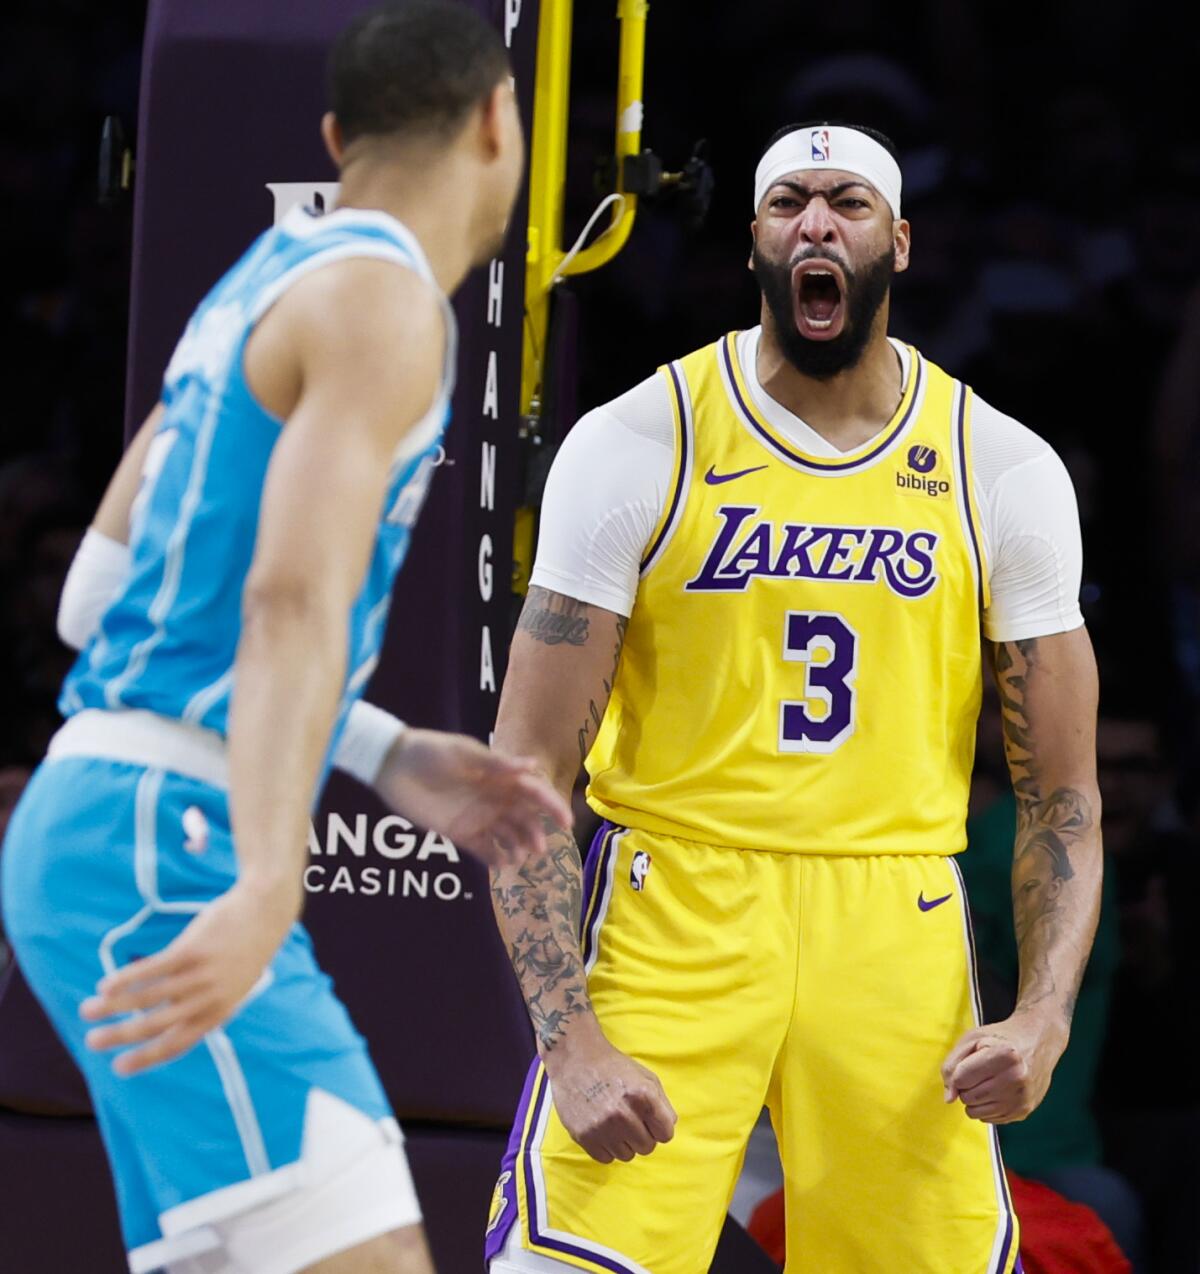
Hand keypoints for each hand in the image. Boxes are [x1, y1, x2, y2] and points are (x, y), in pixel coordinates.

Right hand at [80, 879, 298, 1075]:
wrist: (265, 912)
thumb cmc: (245, 950)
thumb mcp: (233, 986)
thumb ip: (204, 1005)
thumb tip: (166, 1020)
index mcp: (220, 1012)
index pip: (178, 1043)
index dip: (146, 1058)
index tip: (119, 1068)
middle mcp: (210, 998)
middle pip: (157, 1025)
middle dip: (121, 1037)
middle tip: (92, 1042)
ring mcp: (201, 974)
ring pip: (149, 998)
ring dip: (113, 1007)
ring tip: (87, 1010)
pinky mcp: (193, 949)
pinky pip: (152, 969)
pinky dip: (126, 979)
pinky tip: (105, 985)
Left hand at [374, 728, 571, 868]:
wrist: (392, 765)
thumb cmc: (430, 751)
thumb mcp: (463, 753)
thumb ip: (497, 764)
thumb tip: (533, 766)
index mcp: (499, 776)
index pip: (533, 792)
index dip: (551, 805)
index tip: (565, 822)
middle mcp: (493, 798)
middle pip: (524, 819)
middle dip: (535, 833)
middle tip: (539, 848)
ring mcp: (476, 816)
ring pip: (507, 836)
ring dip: (518, 847)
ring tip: (520, 858)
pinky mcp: (458, 832)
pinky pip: (481, 849)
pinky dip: (494, 858)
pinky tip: (501, 864)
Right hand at [544, 1019, 676, 1163]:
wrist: (575, 1059)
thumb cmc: (613, 1066)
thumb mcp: (645, 1076)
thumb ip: (662, 1103)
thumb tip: (669, 1126)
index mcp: (643, 1096)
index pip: (666, 1134)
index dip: (659, 1127)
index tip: (649, 1120)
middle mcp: (624, 1114)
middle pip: (647, 1147)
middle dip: (642, 1135)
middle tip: (629, 1119)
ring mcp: (603, 1127)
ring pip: (627, 1156)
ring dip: (623, 1142)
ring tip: (613, 1122)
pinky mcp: (584, 1136)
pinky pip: (606, 1159)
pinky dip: (606, 1147)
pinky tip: (601, 1128)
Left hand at [940, 1012, 1067, 1123]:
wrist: (1037, 1042)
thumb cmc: (1000, 1038)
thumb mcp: (972, 1039)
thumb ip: (951, 1065)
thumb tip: (948, 1098)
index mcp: (1004, 1055)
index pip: (961, 1079)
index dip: (957, 1072)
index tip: (967, 1063)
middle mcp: (1017, 1079)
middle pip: (968, 1097)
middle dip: (965, 1086)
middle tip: (978, 1071)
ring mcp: (1022, 1097)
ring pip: (976, 1112)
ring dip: (974, 1098)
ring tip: (987, 1081)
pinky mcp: (1024, 1111)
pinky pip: (990, 1119)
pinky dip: (986, 1107)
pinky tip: (996, 1090)